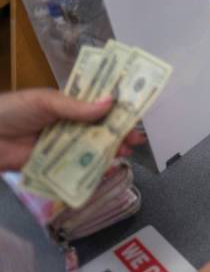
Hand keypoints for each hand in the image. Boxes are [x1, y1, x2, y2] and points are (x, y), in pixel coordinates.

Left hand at [0, 88, 145, 170]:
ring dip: (111, 151)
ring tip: (125, 153)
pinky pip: (78, 167)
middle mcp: (69, 126)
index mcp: (68, 106)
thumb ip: (77, 106)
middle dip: (119, 134)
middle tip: (135, 140)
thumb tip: (110, 102)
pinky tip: (107, 169)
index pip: (98, 107)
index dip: (117, 110)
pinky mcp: (56, 165)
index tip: (135, 114)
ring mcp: (63, 146)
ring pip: (93, 149)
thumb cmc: (11, 111)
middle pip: (100, 130)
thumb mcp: (46, 102)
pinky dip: (94, 170)